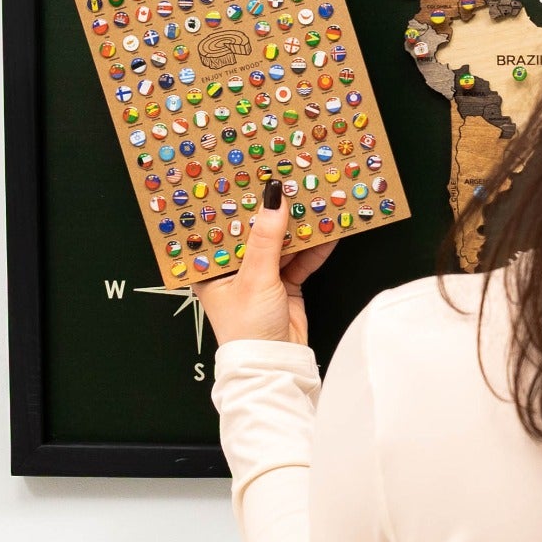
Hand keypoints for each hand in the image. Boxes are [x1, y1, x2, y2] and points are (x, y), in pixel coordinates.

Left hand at [195, 179, 337, 346]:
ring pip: (282, 243)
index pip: (223, 226)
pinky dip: (315, 247)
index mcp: (212, 267)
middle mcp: (235, 269)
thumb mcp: (255, 277)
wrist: (276, 364)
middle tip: (289, 181)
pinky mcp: (285, 285)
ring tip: (314, 199)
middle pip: (256, 232)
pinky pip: (301, 259)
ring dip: (299, 226)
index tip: (251, 176)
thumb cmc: (249, 327)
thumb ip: (267, 237)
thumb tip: (274, 197)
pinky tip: (329, 229)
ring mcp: (262, 276)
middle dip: (273, 210)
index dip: (237, 202)